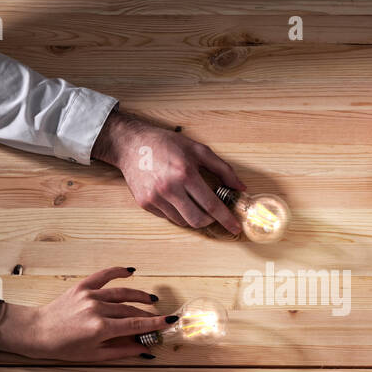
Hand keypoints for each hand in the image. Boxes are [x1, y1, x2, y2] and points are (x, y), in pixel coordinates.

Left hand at [0, 267, 170, 361]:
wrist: (37, 332)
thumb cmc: (64, 348)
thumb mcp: (94, 355)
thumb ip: (122, 351)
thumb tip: (145, 350)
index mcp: (101, 328)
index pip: (136, 324)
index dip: (155, 324)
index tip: (170, 321)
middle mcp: (97, 309)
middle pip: (131, 310)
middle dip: (148, 315)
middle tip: (161, 319)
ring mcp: (90, 295)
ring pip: (122, 293)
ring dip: (139, 296)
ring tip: (152, 299)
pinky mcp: (82, 287)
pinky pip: (104, 276)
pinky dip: (118, 272)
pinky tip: (131, 271)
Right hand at [93, 110, 244, 233]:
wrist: (132, 144)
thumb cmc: (167, 144)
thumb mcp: (198, 150)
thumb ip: (223, 169)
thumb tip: (240, 187)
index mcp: (185, 174)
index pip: (211, 205)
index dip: (225, 219)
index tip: (234, 228)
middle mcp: (169, 188)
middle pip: (197, 220)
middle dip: (209, 221)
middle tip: (213, 214)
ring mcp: (155, 198)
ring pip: (182, 221)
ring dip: (193, 217)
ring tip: (193, 202)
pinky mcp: (145, 203)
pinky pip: (168, 217)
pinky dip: (177, 212)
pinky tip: (176, 198)